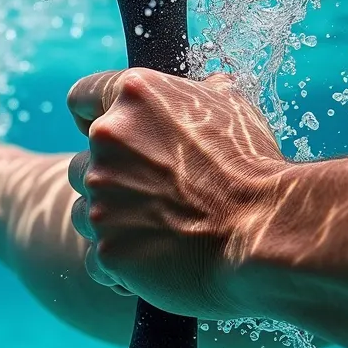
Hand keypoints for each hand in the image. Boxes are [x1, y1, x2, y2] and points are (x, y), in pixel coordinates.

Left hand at [66, 68, 287, 318]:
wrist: (266, 233)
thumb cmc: (254, 166)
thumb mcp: (234, 106)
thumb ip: (202, 91)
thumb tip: (204, 86)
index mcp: (133, 97)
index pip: (80, 99)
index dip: (92, 117)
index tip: (116, 138)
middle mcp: (107, 141)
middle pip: (83, 162)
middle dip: (112, 179)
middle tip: (157, 194)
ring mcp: (102, 198)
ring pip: (85, 210)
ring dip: (113, 220)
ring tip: (160, 229)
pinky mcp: (107, 248)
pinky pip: (100, 257)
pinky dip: (123, 261)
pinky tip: (160, 258)